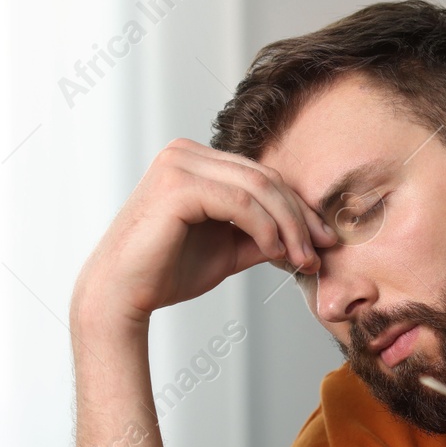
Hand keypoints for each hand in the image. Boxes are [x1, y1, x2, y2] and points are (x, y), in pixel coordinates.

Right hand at [72, 138, 337, 327]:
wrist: (122, 294)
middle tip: (320, 253)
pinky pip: (241, 202)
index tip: (323, 242)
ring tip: (302, 259)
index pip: (263, 177)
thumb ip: (263, 235)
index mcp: (197, 161)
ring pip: (259, 188)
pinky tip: (276, 252)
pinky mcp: (178, 185)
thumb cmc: (167, 272)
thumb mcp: (229, 249)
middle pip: (266, 178)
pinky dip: (266, 228)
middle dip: (300, 218)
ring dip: (289, 226)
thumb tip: (309, 238)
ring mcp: (180, 164)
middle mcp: (186, 153)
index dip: (299, 209)